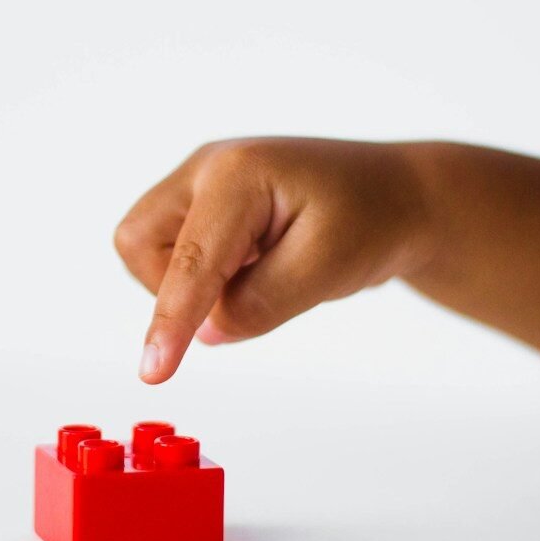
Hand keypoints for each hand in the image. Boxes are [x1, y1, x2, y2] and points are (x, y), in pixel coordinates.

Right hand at [114, 138, 433, 382]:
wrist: (399, 197)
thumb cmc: (373, 219)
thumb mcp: (327, 269)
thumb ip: (260, 304)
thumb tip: (205, 332)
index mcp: (238, 173)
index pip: (189, 261)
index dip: (170, 320)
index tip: (153, 372)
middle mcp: (209, 167)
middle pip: (140, 243)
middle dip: (172, 287)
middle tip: (242, 297)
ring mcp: (203, 181)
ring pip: (150, 249)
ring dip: (189, 283)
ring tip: (262, 273)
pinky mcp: (206, 203)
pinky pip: (175, 250)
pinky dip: (204, 276)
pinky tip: (257, 265)